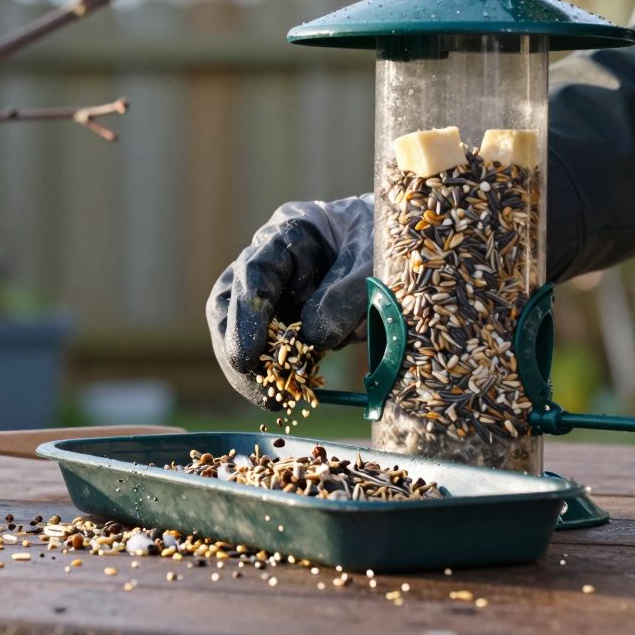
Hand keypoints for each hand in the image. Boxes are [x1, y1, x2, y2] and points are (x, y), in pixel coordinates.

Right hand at [206, 196, 372, 408]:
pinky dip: (279, 375)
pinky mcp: (293, 321)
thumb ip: (348, 292)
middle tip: (257, 388)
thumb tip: (314, 339)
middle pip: (229, 305)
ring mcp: (279, 294)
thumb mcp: (375, 258)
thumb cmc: (389, 239)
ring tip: (274, 400)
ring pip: (243, 332)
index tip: (247, 356)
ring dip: (254, 368)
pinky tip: (292, 395)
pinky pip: (275, 350)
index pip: (253, 272)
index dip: (245, 316)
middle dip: (235, 350)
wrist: (405, 246)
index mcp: (289, 234)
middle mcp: (273, 264)